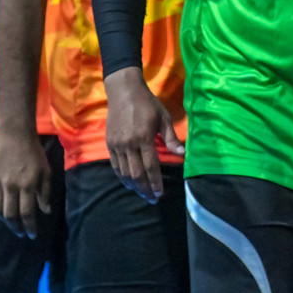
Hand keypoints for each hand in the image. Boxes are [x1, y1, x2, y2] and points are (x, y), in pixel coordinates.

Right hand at [0, 130, 51, 237]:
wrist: (14, 136)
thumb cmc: (34, 153)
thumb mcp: (46, 170)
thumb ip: (45, 192)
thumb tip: (46, 211)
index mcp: (27, 184)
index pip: (27, 212)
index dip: (29, 226)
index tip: (32, 235)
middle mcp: (10, 186)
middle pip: (10, 215)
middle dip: (16, 228)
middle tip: (21, 233)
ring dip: (5, 220)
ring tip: (13, 224)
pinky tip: (1, 211)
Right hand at [104, 67, 184, 202]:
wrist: (123, 92)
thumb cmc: (148, 104)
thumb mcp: (164, 118)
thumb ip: (171, 138)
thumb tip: (182, 154)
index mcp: (144, 138)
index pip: (150, 166)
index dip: (155, 182)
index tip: (160, 193)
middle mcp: (129, 144)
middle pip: (136, 173)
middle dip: (145, 188)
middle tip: (152, 199)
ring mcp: (117, 145)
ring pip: (124, 172)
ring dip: (133, 185)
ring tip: (142, 193)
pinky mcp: (109, 144)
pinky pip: (115, 165)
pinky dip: (122, 176)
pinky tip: (129, 182)